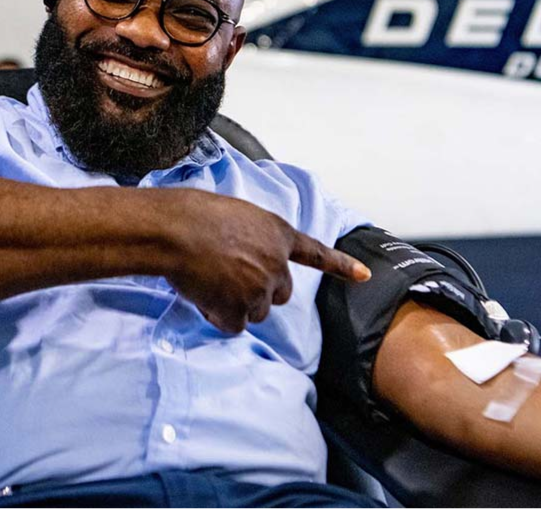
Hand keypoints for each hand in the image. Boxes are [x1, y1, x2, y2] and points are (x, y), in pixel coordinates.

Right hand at [164, 190, 370, 332]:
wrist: (176, 230)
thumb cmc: (196, 215)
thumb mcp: (237, 215)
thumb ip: (252, 238)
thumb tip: (240, 258)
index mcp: (278, 234)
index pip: (316, 254)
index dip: (341, 266)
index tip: (364, 275)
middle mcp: (277, 264)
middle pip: (279, 293)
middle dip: (258, 291)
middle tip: (227, 276)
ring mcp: (261, 289)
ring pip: (255, 311)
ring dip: (236, 304)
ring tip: (209, 280)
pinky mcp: (241, 310)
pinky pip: (233, 324)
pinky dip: (219, 316)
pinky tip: (204, 295)